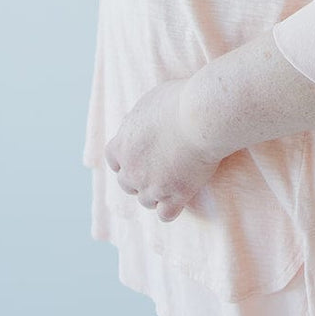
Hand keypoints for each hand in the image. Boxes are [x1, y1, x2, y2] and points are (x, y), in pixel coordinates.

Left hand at [103, 77, 223, 222]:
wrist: (201, 115)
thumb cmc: (179, 101)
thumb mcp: (149, 101)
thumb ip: (138, 119)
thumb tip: (136, 125)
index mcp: (122, 144)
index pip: (113, 160)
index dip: (126, 158)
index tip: (140, 155)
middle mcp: (132, 169)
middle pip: (127, 183)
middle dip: (140, 178)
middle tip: (160, 168)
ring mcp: (152, 186)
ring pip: (146, 201)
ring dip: (157, 193)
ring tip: (175, 180)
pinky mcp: (175, 196)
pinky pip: (166, 214)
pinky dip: (172, 207)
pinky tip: (182, 197)